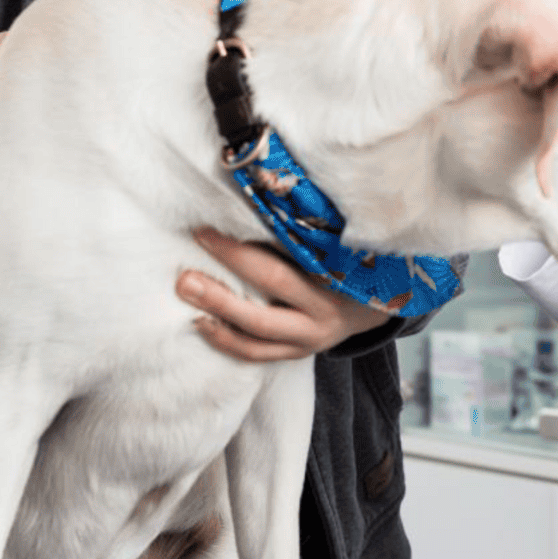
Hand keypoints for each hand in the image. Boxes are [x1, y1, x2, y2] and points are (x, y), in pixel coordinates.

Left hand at [178, 227, 390, 361]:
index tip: (204, 232)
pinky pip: (256, 354)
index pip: (280, 267)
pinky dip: (226, 340)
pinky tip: (201, 322)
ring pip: (257, 335)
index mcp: (334, 280)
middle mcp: (322, 313)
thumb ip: (302, 233)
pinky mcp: (296, 354)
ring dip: (217, 315)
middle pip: (267, 299)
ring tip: (188, 294)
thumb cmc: (349, 266)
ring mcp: (309, 339)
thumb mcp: (336, 247)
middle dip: (223, 284)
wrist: (372, 309)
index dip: (240, 252)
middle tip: (185, 276)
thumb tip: (249, 204)